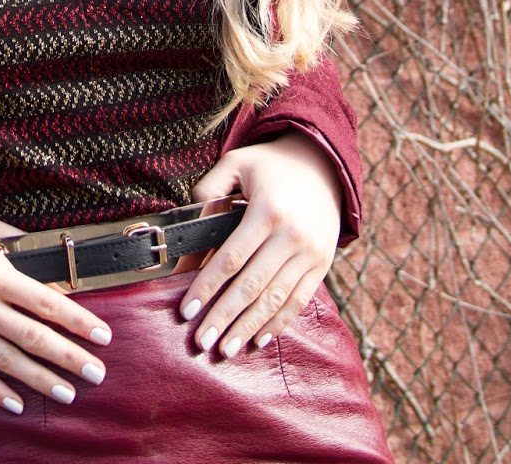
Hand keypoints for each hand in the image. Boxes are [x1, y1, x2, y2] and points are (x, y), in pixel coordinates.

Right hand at [0, 198, 111, 414]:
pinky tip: (17, 403)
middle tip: (98, 374)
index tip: (103, 336)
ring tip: (67, 393)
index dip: (78, 321)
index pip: (46, 301)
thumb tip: (40, 246)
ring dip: (40, 379)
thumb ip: (10, 239)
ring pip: (7, 361)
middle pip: (34, 337)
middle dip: (69, 357)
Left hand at [178, 132, 342, 357]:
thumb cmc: (270, 165)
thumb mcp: (237, 162)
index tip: (187, 311)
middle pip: (252, 286)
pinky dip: (279, 323)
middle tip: (202, 341)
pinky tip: (258, 339)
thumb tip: (191, 220)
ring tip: (226, 349)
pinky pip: (299, 301)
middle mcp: (292, 235)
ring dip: (249, 327)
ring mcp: (310, 253)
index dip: (208, 286)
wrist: (322, 165)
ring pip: (276, 299)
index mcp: (268, 210)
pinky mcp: (321, 264)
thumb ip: (210, 187)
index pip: (231, 258)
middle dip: (224, 316)